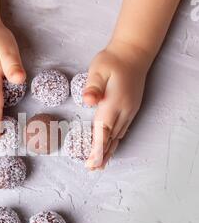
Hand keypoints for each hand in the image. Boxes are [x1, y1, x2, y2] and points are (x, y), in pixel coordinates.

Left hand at [83, 40, 151, 169]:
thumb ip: (93, 86)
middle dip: (101, 155)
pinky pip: (123, 129)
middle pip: (111, 139)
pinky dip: (116, 140)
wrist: (133, 54)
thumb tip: (88, 100)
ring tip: (100, 164)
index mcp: (112, 104)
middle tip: (92, 169)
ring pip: (118, 136)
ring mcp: (129, 111)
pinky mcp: (131, 108)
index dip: (97, 149)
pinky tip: (112, 145)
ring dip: (109, 150)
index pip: (103, 132)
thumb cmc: (112, 61)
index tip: (91, 163)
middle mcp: (123, 111)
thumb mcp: (98, 69)